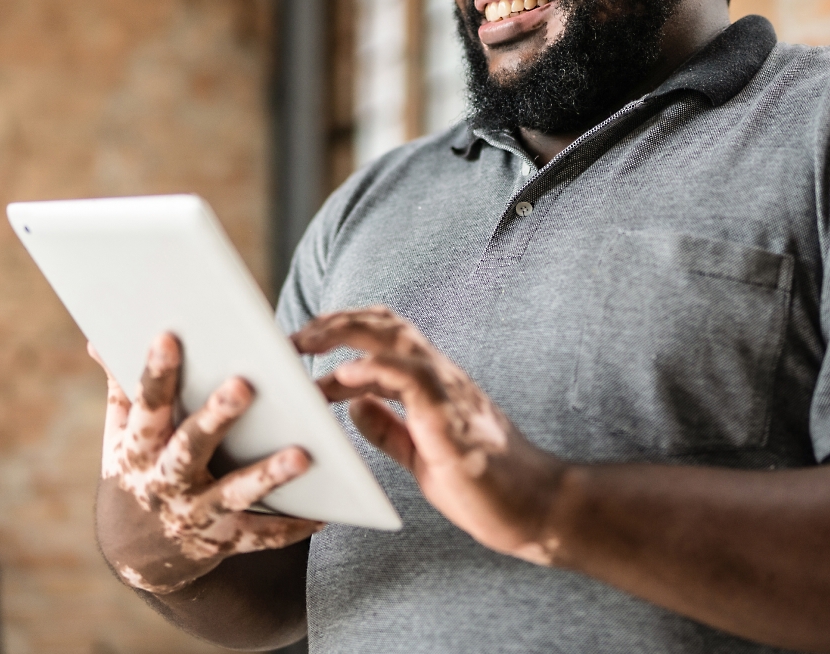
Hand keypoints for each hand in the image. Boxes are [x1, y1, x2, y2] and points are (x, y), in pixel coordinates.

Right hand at [93, 333, 322, 594]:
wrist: (136, 556)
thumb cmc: (136, 474)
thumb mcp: (119, 436)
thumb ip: (122, 389)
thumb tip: (99, 337)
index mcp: (138, 449)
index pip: (145, 405)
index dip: (155, 373)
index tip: (168, 336)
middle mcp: (164, 483)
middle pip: (190, 447)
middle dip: (215, 418)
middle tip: (244, 385)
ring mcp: (194, 514)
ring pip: (233, 495)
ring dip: (267, 476)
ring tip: (303, 455)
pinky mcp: (222, 541)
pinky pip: (260, 536)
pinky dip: (290, 528)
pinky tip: (323, 514)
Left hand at [293, 306, 567, 563]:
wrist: (537, 509)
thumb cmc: (484, 486)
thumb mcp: (421, 455)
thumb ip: (389, 428)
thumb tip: (353, 404)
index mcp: (433, 384)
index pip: (386, 336)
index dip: (344, 330)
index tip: (304, 343)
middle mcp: (440, 376)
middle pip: (385, 323)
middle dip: (335, 321)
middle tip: (292, 336)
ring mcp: (448, 391)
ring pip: (393, 338)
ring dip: (343, 334)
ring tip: (303, 344)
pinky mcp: (450, 416)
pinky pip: (408, 377)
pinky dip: (371, 370)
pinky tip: (340, 378)